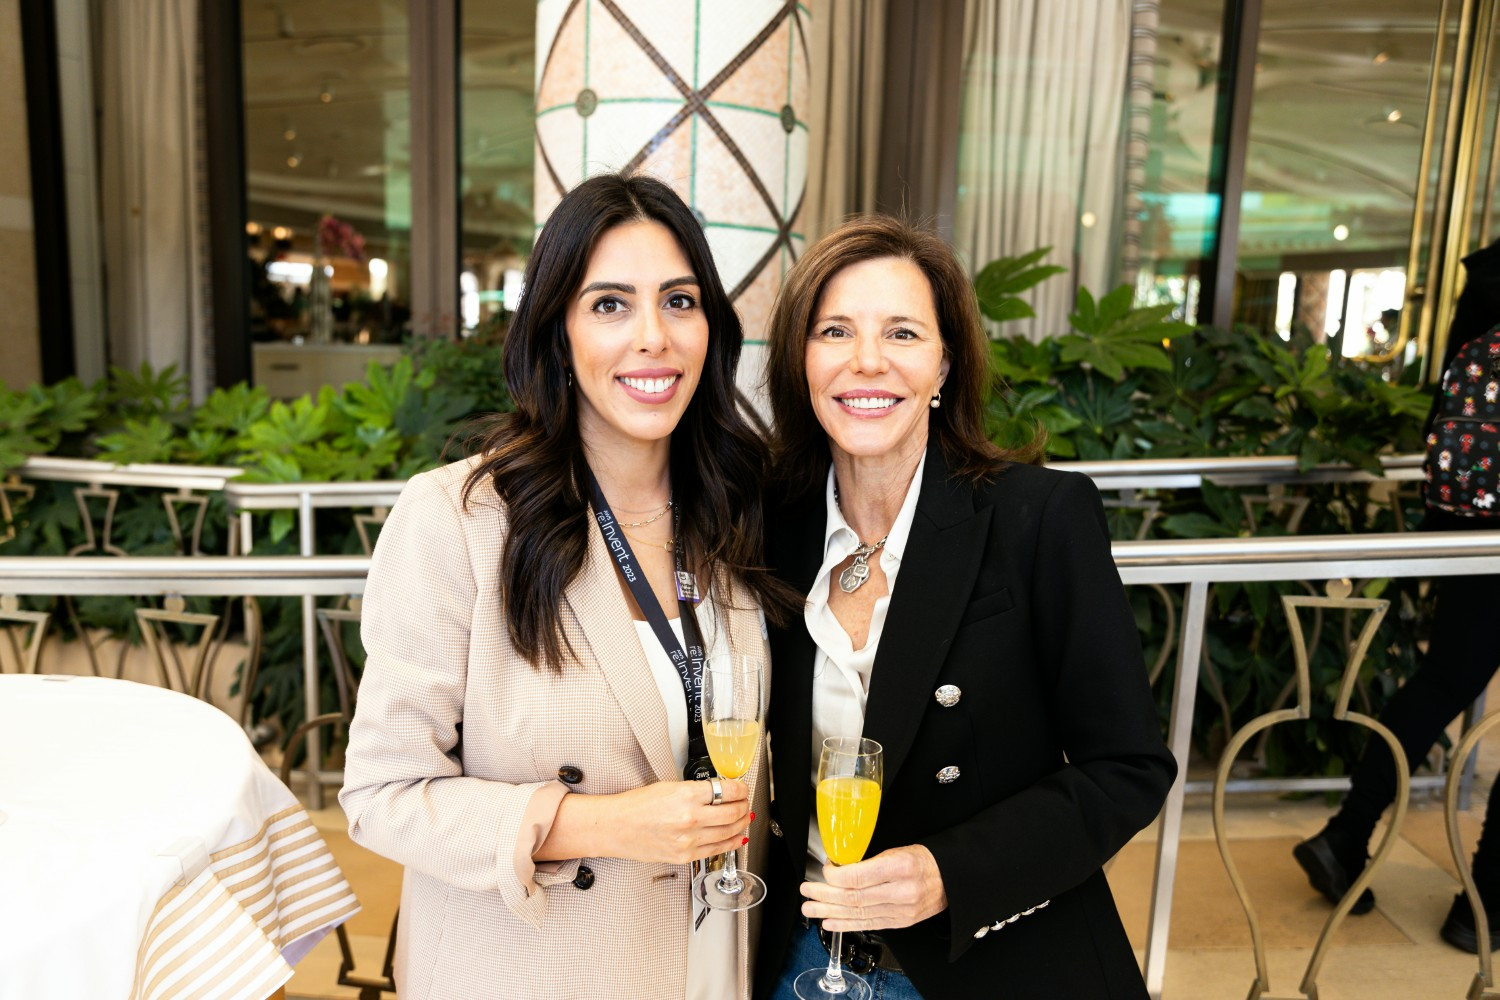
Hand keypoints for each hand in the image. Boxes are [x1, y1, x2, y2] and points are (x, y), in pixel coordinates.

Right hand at [559, 778, 750, 865]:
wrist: (616, 827)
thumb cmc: (636, 806)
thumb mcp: (668, 787)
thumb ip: (696, 791)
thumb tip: (719, 792)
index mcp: (686, 795)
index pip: (727, 790)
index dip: (741, 788)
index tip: (742, 788)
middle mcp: (690, 818)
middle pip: (732, 812)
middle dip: (744, 806)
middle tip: (745, 802)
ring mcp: (688, 840)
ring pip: (728, 832)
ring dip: (741, 824)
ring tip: (744, 818)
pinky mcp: (684, 856)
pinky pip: (716, 850)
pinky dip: (731, 843)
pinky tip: (738, 838)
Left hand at [800, 844, 947, 931]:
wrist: (950, 880)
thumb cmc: (923, 861)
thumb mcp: (897, 851)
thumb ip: (869, 861)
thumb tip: (839, 868)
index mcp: (900, 867)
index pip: (858, 877)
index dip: (835, 876)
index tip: (824, 870)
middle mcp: (901, 892)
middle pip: (854, 897)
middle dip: (825, 896)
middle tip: (807, 892)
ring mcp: (901, 911)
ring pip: (858, 913)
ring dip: (829, 912)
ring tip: (810, 909)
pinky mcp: (900, 923)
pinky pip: (868, 925)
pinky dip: (846, 924)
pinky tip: (830, 923)